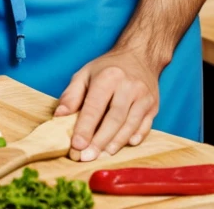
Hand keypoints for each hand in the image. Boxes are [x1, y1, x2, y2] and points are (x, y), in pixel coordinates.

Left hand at [54, 47, 159, 161]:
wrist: (140, 56)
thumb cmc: (108, 68)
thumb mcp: (85, 73)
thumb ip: (71, 94)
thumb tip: (59, 116)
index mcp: (108, 76)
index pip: (95, 106)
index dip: (85, 127)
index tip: (76, 145)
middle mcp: (128, 86)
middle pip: (114, 119)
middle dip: (99, 141)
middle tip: (87, 157)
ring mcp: (144, 97)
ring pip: (130, 125)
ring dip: (115, 143)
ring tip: (102, 155)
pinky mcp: (153, 106)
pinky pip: (144, 127)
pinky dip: (135, 138)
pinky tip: (125, 145)